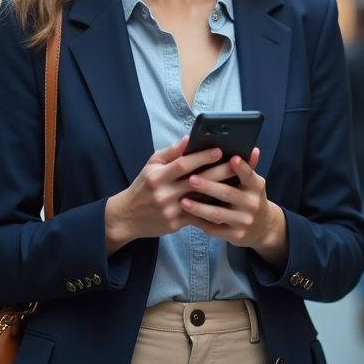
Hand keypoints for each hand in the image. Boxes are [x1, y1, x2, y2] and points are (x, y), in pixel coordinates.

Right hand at [104, 137, 227, 254]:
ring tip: (237, 183)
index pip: (182, 164)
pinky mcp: (174, 224)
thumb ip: (170, 153)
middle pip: (196, 181)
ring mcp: (170, 211)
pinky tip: (226, 204)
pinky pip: (197, 217)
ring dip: (219, 192)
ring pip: (200, 200)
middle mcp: (163, 193)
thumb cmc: (142, 187)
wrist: (127, 217)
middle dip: (219, 172)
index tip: (219, 150)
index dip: (201, 157)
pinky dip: (211, 210)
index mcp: (156, 176)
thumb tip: (188, 139)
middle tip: (237, 164)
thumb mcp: (150, 166)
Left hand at [180, 149, 288, 268]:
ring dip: (199, 207)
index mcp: (256, 186)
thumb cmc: (250, 199)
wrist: (263, 228)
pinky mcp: (236, 235)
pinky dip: (199, 223)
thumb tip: (253, 149)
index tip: (231, 159)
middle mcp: (252, 203)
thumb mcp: (253, 184)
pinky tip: (186, 216)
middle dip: (208, 186)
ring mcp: (244, 221)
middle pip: (227, 193)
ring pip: (217, 214)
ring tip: (183, 201)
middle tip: (191, 179)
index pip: (248, 175)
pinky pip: (214, 229)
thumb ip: (248, 168)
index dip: (241, 168)